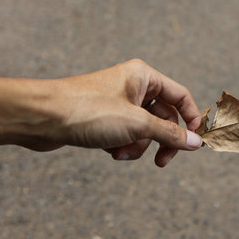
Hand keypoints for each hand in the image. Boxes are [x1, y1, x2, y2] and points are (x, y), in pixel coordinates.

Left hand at [42, 59, 202, 166]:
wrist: (42, 117)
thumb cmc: (88, 110)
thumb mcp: (137, 124)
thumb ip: (170, 133)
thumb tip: (196, 142)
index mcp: (144, 77)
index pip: (180, 96)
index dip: (191, 118)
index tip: (194, 142)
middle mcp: (134, 86)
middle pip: (164, 117)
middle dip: (160, 140)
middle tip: (162, 162)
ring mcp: (119, 103)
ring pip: (144, 130)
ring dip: (138, 146)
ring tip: (121, 151)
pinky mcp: (106, 117)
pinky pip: (127, 134)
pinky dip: (123, 146)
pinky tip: (109, 150)